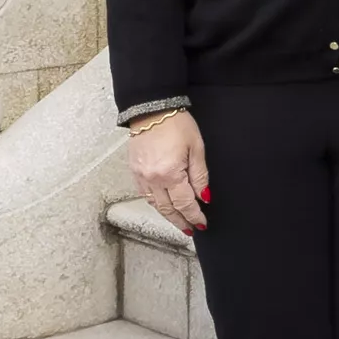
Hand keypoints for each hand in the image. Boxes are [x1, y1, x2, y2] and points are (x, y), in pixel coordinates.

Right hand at [125, 112, 208, 234]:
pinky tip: (163, 206)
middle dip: (180, 221)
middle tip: (191, 229)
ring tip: (179, 222)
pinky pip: (145, 194)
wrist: (152, 109)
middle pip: (168, 209)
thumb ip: (200, 176)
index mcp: (170, 174)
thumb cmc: (176, 124)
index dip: (194, 215)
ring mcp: (141, 176)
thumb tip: (204, 197)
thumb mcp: (196, 148)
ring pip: (155, 204)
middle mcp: (152, 179)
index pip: (184, 203)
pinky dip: (155, 203)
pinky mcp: (134, 171)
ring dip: (167, 216)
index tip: (202, 223)